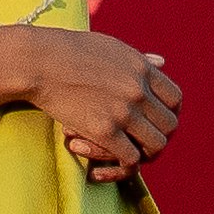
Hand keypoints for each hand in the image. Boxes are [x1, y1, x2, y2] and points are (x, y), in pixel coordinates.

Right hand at [25, 27, 181, 179]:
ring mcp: (123, 111)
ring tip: (125, 154)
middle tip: (139, 142)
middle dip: (157, 137)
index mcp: (142, 69)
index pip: (176, 100)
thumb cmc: (69, 51)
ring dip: (143, 155)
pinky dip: (121, 166)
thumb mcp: (111, 47)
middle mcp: (139, 91)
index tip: (153, 121)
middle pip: (169, 126)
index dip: (168, 114)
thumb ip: (139, 59)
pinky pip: (131, 159)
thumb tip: (162, 63)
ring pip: (156, 146)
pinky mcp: (104, 131)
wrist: (38, 61)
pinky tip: (103, 165)